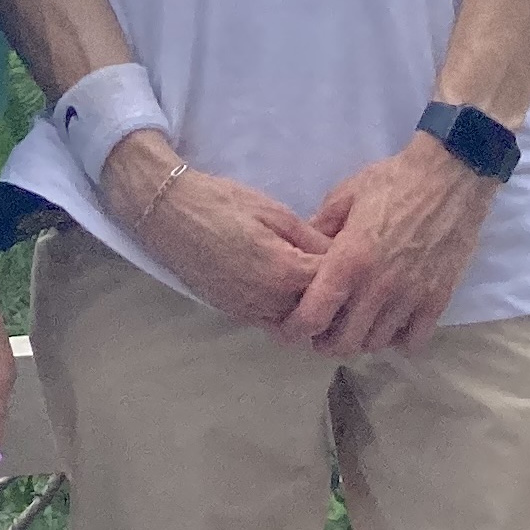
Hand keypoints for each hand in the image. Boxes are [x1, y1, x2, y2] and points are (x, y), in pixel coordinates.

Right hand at [105, 135, 330, 329]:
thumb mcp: (273, 211)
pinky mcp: (234, 314)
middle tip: (345, 279)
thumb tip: (342, 254)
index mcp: (285, 271)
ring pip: (297, 326)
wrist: (168, 213)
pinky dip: (286, 313)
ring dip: (310, 311)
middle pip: (320, 314)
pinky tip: (288, 291)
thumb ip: (310, 238)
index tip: (361, 262)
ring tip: (317, 286)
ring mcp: (250, 312)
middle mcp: (270, 301)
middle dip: (335, 299)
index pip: (335, 286)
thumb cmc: (221, 203)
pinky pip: (272, 323)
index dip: (351, 275)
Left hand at [284, 139, 493, 357]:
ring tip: (354, 327)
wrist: (449, 179)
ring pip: (377, 343)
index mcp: (348, 260)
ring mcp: (410, 297)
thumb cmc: (392, 182)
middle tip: (321, 332)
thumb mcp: (344, 195)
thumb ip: (320, 226)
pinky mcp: (437, 300)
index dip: (298, 329)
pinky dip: (397, 339)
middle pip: (345, 340)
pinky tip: (390, 323)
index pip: (315, 314)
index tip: (292, 330)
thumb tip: (303, 248)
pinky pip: (413, 340)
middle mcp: (377, 287)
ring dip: (361, 341)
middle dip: (327, 342)